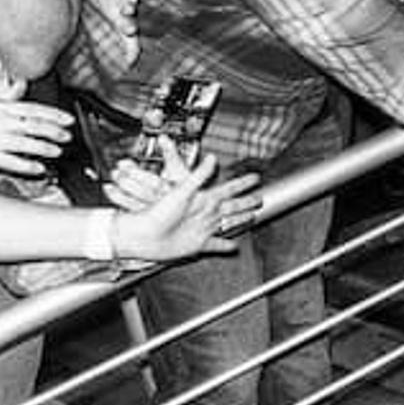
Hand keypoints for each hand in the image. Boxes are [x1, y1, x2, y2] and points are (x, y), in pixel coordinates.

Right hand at [0, 97, 71, 178]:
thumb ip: (3, 95)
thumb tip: (21, 84)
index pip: (31, 108)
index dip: (53, 115)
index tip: (67, 120)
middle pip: (32, 126)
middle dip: (53, 131)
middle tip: (67, 136)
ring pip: (25, 144)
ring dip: (44, 148)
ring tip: (57, 151)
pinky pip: (11, 161)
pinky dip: (27, 166)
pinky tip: (39, 168)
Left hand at [111, 152, 262, 263]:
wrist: (142, 235)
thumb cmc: (156, 212)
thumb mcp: (180, 191)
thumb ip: (198, 176)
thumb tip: (213, 158)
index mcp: (204, 199)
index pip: (229, 189)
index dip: (243, 183)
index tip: (256, 177)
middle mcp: (205, 213)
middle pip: (233, 206)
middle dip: (247, 202)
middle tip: (261, 198)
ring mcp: (202, 229)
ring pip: (227, 223)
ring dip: (240, 220)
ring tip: (252, 218)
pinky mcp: (197, 244)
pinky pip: (215, 245)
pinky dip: (224, 246)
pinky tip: (233, 247)